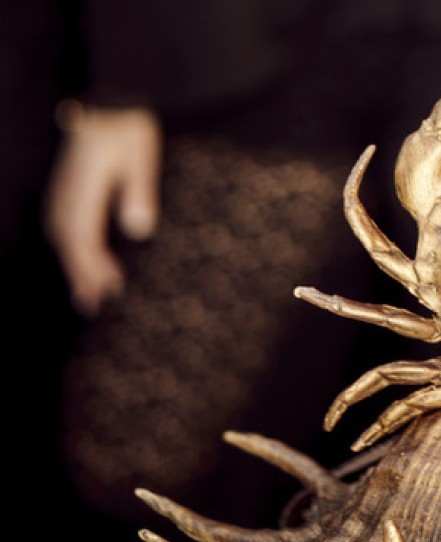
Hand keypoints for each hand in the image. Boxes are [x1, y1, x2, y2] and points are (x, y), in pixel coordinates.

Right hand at [44, 102, 161, 316]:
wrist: (110, 100)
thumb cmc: (128, 127)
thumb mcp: (141, 155)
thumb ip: (140, 190)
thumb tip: (138, 229)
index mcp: (84, 187)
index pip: (83, 236)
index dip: (94, 266)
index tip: (111, 288)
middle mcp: (67, 191)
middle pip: (67, 242)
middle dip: (80, 273)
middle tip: (94, 304)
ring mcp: (63, 188)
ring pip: (62, 234)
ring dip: (74, 263)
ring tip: (88, 292)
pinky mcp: (67, 186)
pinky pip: (63, 223)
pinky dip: (72, 245)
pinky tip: (82, 257)